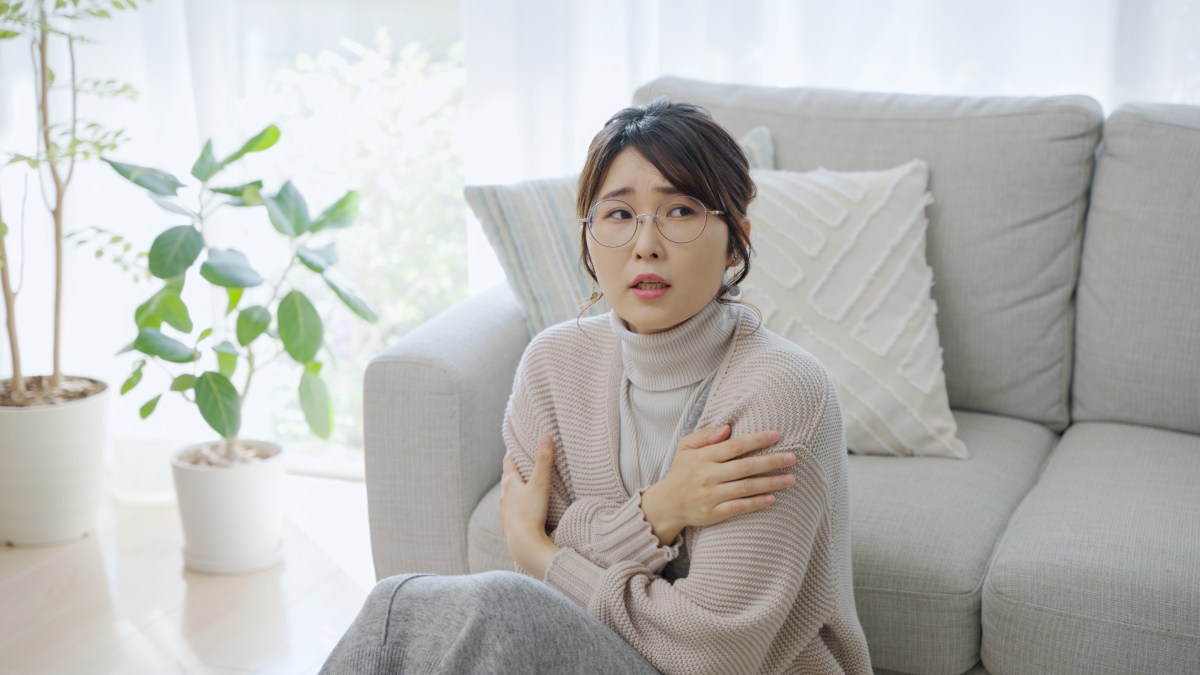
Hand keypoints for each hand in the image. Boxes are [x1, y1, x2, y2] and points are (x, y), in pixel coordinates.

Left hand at [500, 435, 559, 577]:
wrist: (523, 544)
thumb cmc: (530, 512)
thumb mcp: (540, 484)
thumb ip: (544, 461)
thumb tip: (545, 436)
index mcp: (509, 483)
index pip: (509, 461)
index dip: (513, 452)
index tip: (519, 444)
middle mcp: (503, 495)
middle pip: (508, 478)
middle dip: (516, 470)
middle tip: (525, 462)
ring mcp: (505, 511)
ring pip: (509, 495)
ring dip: (517, 489)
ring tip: (527, 486)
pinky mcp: (509, 525)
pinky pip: (513, 511)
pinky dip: (518, 506)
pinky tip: (525, 509)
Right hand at [640, 425, 796, 545]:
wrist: (666, 504)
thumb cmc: (681, 472)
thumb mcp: (685, 448)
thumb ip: (705, 435)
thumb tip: (728, 427)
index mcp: (703, 457)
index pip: (735, 446)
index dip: (757, 439)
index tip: (777, 435)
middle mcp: (708, 475)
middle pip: (745, 467)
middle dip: (771, 461)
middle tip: (792, 458)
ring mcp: (711, 496)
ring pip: (746, 488)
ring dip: (771, 483)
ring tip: (791, 479)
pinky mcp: (713, 513)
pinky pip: (739, 508)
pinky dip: (756, 503)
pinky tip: (772, 498)